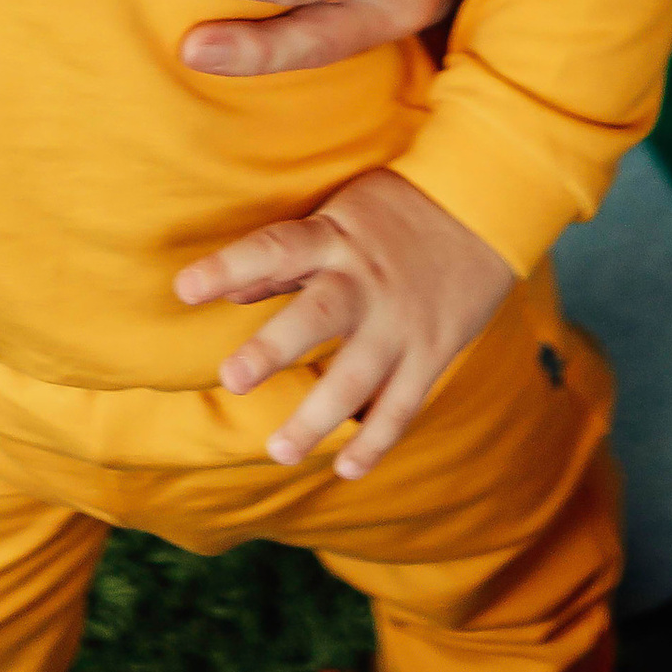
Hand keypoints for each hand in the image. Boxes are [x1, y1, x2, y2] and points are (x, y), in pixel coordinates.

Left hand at [177, 167, 510, 473]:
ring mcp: (400, 322)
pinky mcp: (433, 350)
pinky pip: (402, 405)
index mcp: (336, 238)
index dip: (229, 267)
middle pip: (316, 316)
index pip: (274, 249)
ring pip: (357, 376)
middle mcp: (364, 282)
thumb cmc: (396, 208)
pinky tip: (346, 470)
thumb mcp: (340, 216)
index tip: (184, 288)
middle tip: (231, 378)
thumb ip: (287, 258)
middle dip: (274, 348)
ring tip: (279, 451)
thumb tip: (231, 290)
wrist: (486, 201)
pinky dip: (375, 441)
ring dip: (317, 417)